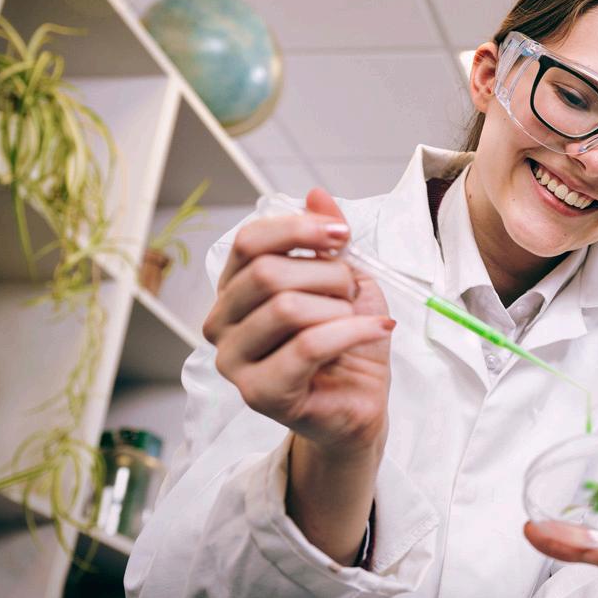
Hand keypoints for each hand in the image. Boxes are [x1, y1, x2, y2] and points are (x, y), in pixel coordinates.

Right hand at [203, 187, 393, 457]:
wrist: (359, 403)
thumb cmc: (346, 342)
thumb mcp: (345, 279)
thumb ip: (325, 238)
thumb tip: (316, 194)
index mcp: (234, 289)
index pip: (249, 241)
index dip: (298, 228)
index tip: (342, 235)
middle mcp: (221, 323)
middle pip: (267, 272)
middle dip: (326, 274)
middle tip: (353, 293)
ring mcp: (233, 362)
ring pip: (286, 308)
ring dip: (338, 307)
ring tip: (357, 319)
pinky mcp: (260, 393)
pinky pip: (308, 346)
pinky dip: (352, 331)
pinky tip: (377, 329)